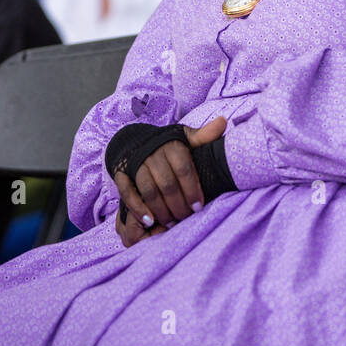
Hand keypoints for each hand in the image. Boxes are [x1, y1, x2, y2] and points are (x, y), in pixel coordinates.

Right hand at [114, 116, 226, 246]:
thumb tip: (223, 122)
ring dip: (161, 209)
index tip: (198, 207)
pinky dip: (138, 207)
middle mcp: (153, 153)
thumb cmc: (168, 145)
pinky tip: (149, 221)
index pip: (184, 168)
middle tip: (185, 218)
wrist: (136, 140)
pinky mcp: (122, 174)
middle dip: (178, 204)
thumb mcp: (186, 138)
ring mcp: (136, 164)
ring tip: (171, 223)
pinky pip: (128, 192)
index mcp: (172, 145)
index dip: (192, 189)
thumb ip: (204, 135)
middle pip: (167, 183)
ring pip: (149, 190)